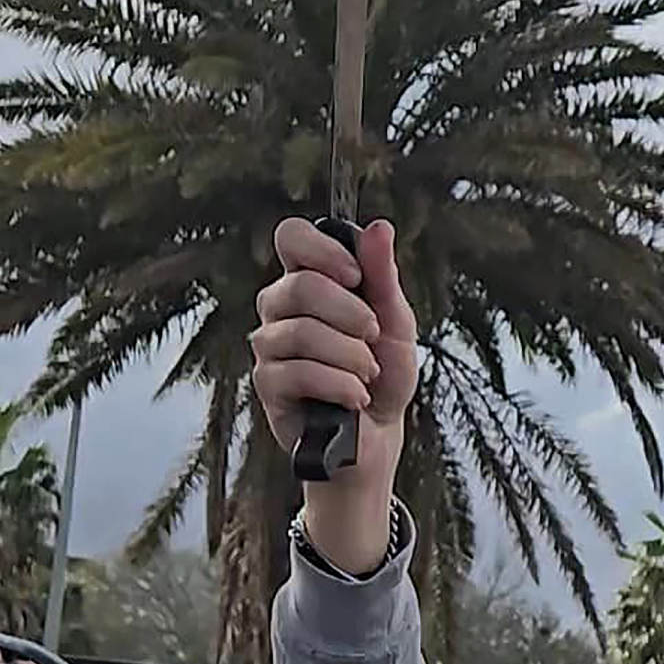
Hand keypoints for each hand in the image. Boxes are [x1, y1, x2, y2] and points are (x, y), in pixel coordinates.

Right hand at [253, 216, 418, 504]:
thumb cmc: (384, 375)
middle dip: (351, 312)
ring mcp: (269, 346)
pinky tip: (356, 397)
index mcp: (309, 281)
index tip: (355, 276)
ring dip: (350, 355)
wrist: (378, 436)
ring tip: (368, 373)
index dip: (320, 248)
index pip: (290, 237)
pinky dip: (339, 384)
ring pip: (301, 331)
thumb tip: (380, 227)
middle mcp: (280, 308)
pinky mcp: (268, 385)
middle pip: (299, 284)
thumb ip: (383, 277)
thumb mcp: (396, 323)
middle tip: (374, 335)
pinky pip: (298, 371)